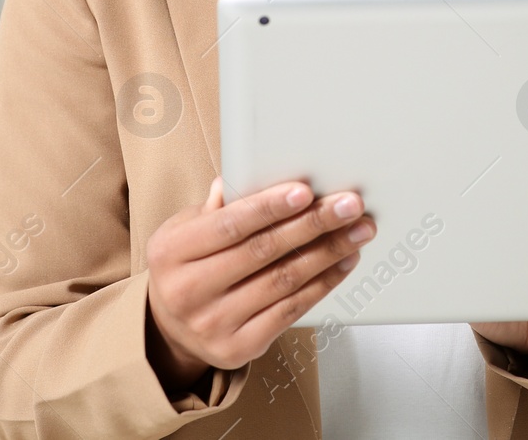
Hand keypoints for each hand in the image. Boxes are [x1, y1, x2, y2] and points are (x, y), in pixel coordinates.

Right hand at [144, 176, 376, 393]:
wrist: (170, 328)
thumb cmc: (184, 267)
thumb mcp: (183, 232)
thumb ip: (213, 209)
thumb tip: (237, 179)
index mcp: (171, 253)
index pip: (229, 225)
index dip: (270, 208)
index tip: (306, 192)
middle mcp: (188, 291)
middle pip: (262, 252)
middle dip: (313, 224)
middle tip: (348, 205)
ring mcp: (214, 323)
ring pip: (283, 282)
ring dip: (327, 253)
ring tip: (357, 231)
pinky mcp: (239, 348)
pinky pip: (291, 311)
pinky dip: (323, 284)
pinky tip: (342, 263)